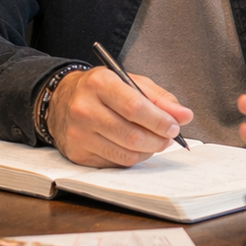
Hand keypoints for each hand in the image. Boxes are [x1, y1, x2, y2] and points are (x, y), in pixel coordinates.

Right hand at [46, 67, 194, 166]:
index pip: (135, 107)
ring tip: (153, 141)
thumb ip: (160, 98)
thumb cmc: (101, 90)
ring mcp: (78, 133)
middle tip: (168, 137)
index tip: (175, 126)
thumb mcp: (130, 82)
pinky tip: (133, 147)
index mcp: (99, 83)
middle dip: (158, 140)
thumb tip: (184, 116)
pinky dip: (131, 158)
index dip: (160, 121)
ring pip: (126, 154)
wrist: (61, 100)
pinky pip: (115, 163)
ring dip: (148, 151)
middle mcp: (84, 108)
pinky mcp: (77, 153)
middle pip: (132, 135)